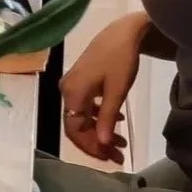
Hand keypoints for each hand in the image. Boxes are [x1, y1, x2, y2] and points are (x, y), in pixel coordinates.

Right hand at [60, 9, 147, 163]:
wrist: (123, 33)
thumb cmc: (120, 60)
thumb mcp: (117, 92)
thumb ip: (107, 118)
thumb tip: (101, 144)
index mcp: (72, 93)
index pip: (75, 130)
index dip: (91, 147)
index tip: (110, 158)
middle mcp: (67, 90)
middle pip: (78, 126)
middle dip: (98, 142)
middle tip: (120, 154)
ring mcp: (73, 85)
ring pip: (83, 117)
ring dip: (101, 131)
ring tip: (122, 141)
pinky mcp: (81, 80)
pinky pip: (86, 106)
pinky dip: (100, 117)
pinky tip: (118, 119)